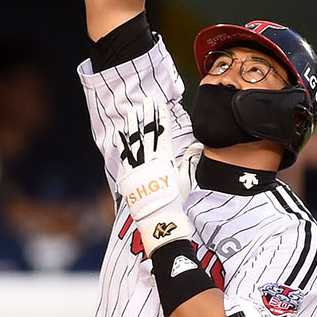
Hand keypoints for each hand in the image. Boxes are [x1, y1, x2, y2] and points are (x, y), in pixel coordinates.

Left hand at [116, 98, 190, 252]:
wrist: (159, 216)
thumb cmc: (174, 199)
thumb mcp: (185, 178)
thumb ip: (189, 160)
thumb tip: (197, 146)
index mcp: (165, 158)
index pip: (163, 133)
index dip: (162, 117)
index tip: (161, 105)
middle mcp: (150, 159)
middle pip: (149, 132)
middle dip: (148, 115)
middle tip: (147, 100)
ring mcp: (138, 165)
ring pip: (134, 140)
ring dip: (133, 124)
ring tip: (131, 110)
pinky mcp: (128, 174)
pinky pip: (124, 154)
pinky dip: (121, 143)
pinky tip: (119, 132)